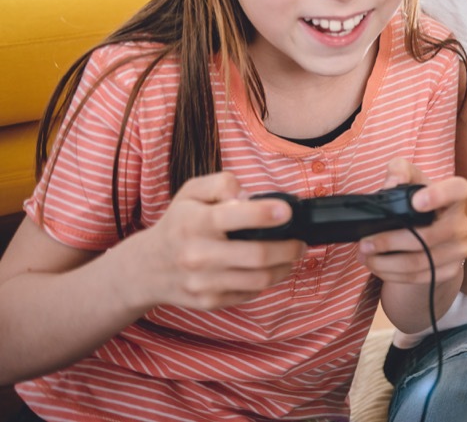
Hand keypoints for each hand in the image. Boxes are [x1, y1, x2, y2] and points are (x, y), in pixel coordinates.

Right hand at [135, 172, 305, 310]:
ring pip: (259, 279)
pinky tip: (267, 270)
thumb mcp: (191, 193)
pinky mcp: (208, 302)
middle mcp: (197, 254)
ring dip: (284, 268)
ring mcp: (202, 282)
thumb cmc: (178, 224)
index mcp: (194, 223)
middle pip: (257, 255)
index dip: (266, 213)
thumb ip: (221, 183)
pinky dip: (265, 282)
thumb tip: (245, 196)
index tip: (287, 212)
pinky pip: (249, 294)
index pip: (234, 217)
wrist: (146, 268)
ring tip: (291, 258)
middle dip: (289, 248)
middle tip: (300, 243)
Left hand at [358, 161, 466, 286]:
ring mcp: (459, 250)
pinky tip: (377, 266)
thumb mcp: (409, 180)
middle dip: (390, 241)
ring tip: (364, 256)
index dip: (439, 195)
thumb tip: (392, 183)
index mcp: (455, 196)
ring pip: (420, 262)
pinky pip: (419, 277)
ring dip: (385, 262)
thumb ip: (399, 170)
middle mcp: (462, 223)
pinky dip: (392, 274)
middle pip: (428, 237)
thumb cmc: (418, 200)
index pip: (458, 190)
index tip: (415, 202)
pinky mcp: (450, 271)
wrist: (432, 233)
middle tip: (364, 242)